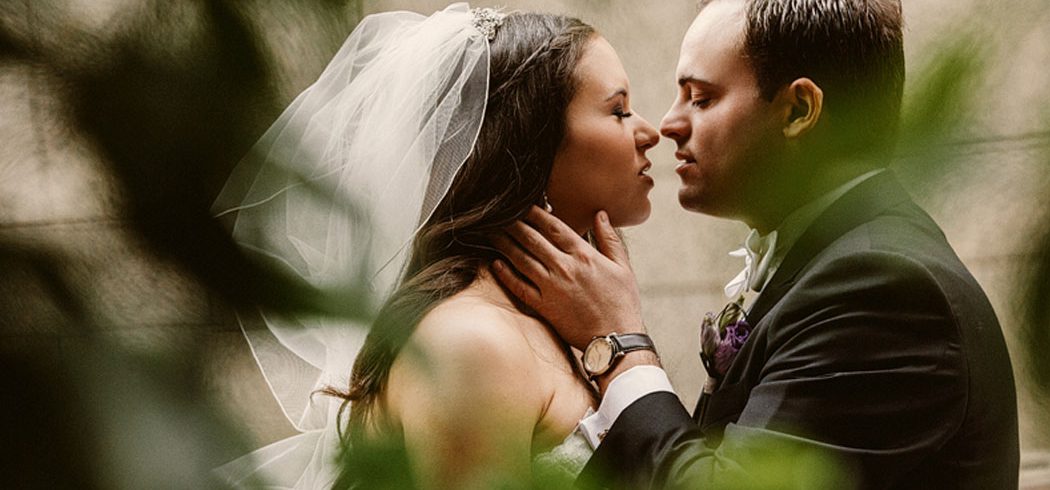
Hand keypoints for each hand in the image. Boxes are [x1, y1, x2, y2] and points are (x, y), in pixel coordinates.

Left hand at [490, 206, 644, 349]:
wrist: (615, 339)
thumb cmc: (622, 303)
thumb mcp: (623, 267)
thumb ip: (609, 238)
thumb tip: (600, 214)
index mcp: (583, 255)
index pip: (553, 226)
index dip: (535, 213)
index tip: (523, 204)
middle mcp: (564, 268)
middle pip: (532, 239)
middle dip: (514, 224)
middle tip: (499, 214)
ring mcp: (551, 287)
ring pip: (522, 260)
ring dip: (505, 244)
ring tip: (491, 233)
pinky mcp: (544, 307)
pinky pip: (519, 287)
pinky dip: (506, 274)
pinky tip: (496, 263)